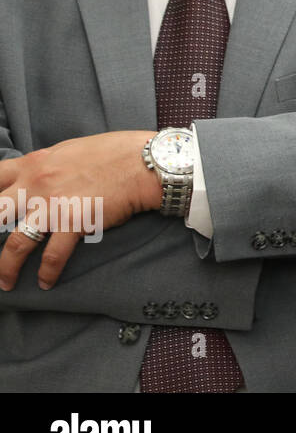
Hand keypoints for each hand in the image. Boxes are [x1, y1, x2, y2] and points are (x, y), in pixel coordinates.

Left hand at [0, 130, 159, 290]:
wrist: (145, 163)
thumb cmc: (114, 152)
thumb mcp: (70, 149)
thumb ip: (46, 164)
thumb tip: (36, 175)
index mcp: (34, 164)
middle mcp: (36, 185)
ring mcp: (53, 206)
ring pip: (16, 243)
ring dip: (6, 267)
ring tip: (5, 282)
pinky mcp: (75, 223)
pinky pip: (53, 255)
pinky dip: (47, 272)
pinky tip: (45, 282)